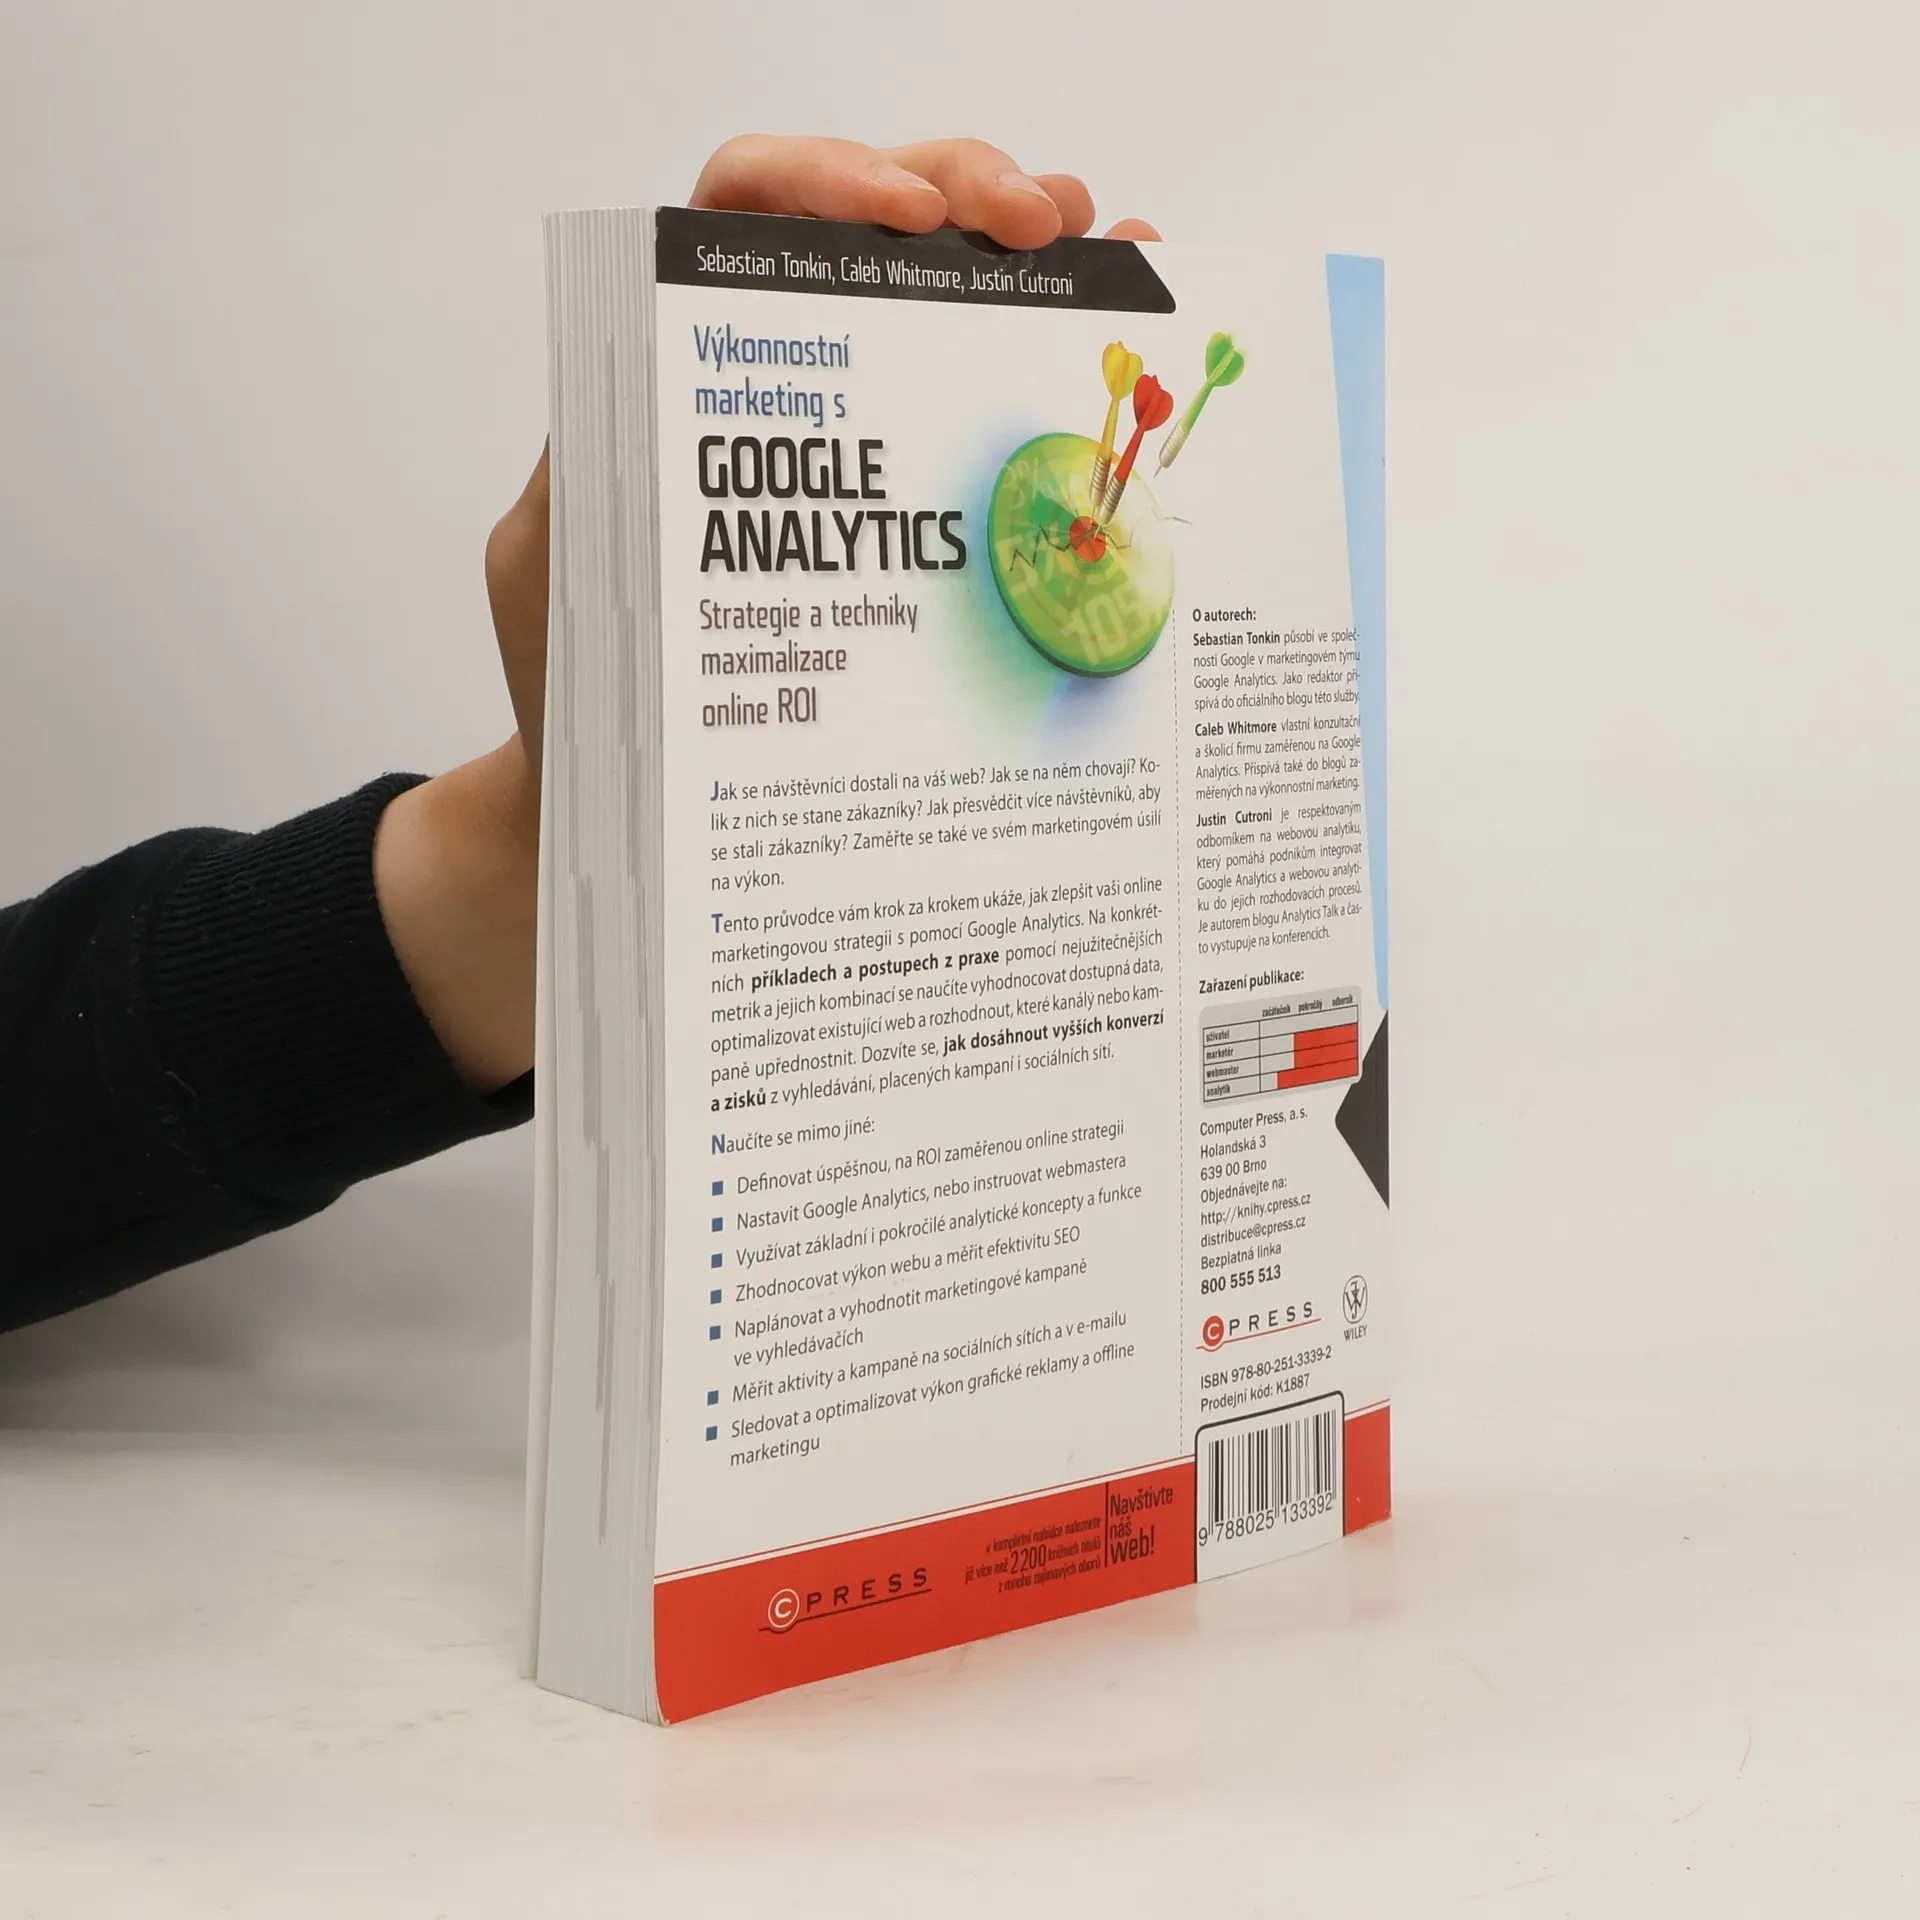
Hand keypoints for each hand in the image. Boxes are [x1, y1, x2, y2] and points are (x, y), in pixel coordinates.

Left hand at [378, 137, 1158, 1090]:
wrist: (629, 806)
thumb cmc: (583, 694)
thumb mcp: (562, 582)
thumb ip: (590, 488)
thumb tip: (645, 417)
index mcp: (675, 369)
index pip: (739, 214)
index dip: (821, 181)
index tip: (906, 215)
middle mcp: (777, 385)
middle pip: (871, 225)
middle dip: (965, 193)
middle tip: (1049, 223)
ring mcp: (857, 442)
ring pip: (946, 297)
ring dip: (1033, 254)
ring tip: (1110, 253)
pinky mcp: (918, 513)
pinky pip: (987, 407)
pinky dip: (1057, 352)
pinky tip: (1120, 323)